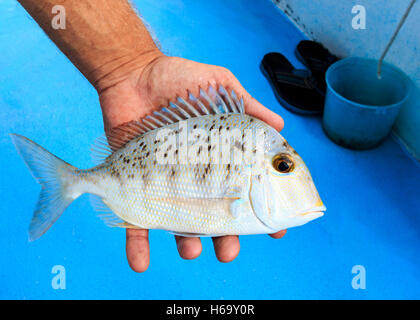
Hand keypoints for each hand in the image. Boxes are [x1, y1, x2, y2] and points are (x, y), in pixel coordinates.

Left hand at [99, 54, 286, 272]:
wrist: (133, 74)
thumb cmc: (179, 79)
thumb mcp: (220, 86)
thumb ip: (248, 105)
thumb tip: (281, 128)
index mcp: (217, 158)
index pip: (244, 190)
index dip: (260, 212)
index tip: (274, 230)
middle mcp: (194, 176)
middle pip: (213, 216)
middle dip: (224, 238)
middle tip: (229, 250)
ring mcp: (164, 183)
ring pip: (178, 224)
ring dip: (187, 244)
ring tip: (190, 250)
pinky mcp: (134, 183)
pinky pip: (134, 219)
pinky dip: (137, 244)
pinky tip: (141, 264)